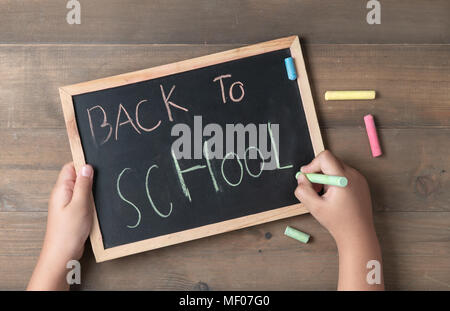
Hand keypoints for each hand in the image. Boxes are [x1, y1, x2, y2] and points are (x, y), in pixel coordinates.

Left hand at [28, 162, 93, 289]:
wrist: (63, 254)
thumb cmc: (68, 232)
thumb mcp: (80, 204)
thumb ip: (84, 184)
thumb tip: (87, 167)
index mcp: (61, 189)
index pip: (70, 167)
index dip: (83, 164)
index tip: (97, 166)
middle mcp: (63, 195)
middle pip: (77, 177)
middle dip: (90, 178)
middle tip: (101, 183)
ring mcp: (67, 204)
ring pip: (82, 190)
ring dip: (91, 191)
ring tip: (99, 197)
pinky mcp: (73, 213)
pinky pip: (83, 201)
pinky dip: (91, 201)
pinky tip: (97, 206)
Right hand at [294, 150, 383, 289]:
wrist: (359, 235)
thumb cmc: (339, 223)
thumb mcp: (315, 208)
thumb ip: (303, 191)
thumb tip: (301, 178)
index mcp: (343, 178)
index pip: (325, 157)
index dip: (312, 165)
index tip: (306, 177)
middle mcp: (353, 175)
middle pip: (330, 161)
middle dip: (317, 172)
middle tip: (313, 188)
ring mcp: (359, 179)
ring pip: (336, 167)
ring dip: (325, 176)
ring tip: (322, 194)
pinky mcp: (361, 183)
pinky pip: (343, 174)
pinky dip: (334, 180)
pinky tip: (332, 196)